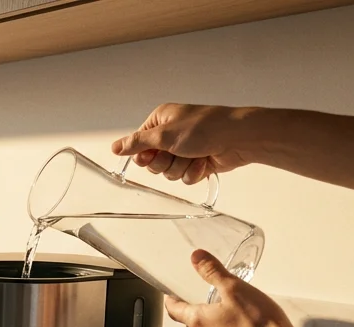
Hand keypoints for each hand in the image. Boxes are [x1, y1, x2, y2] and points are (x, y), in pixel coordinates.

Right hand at [111, 104, 256, 184]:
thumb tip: (114, 147)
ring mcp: (184, 150)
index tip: (154, 153)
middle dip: (165, 163)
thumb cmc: (205, 128)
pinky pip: (184, 177)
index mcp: (160, 122)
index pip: (138, 145)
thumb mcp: (164, 135)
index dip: (144, 154)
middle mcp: (170, 135)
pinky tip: (204, 162)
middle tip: (177, 153)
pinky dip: (193, 172)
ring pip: (168, 172)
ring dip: (181, 167)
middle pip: (152, 162)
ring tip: (195, 156)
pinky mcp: (196, 162)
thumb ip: (136, 143)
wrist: (239, 138)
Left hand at [164, 250, 301, 326]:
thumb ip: (213, 272)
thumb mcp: (235, 288)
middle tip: (203, 298)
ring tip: (226, 310)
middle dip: (195, 310)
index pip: (174, 310)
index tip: (171, 294)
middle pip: (191, 323)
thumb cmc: (257, 322)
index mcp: (198, 322)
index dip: (171, 300)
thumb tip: (196, 257)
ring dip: (213, 323)